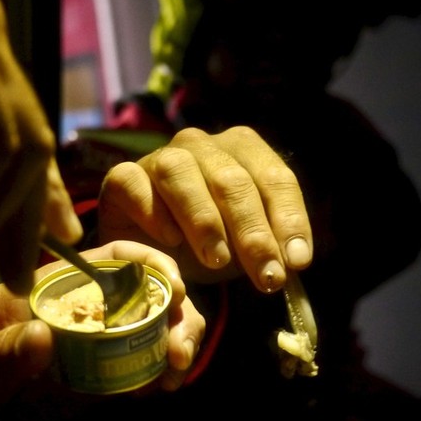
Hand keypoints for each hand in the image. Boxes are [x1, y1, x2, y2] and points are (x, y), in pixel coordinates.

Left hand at [0, 241, 203, 420]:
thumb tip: (42, 338)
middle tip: (179, 353)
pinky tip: (163, 388)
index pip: (112, 256)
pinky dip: (160, 373)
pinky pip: (140, 364)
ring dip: (177, 344)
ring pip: (153, 327)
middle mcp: (81, 306)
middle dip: (178, 315)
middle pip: (147, 292)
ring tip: (175, 376)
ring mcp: (93, 340)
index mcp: (51, 285)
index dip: (151, 264)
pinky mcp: (96, 373)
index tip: (174, 291)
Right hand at [96, 126, 312, 292]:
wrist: (152, 252)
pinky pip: (135, 183)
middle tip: (266, 275)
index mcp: (243, 151)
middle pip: (231, 180)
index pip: (275, 178)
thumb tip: (287, 270)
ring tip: (217, 260)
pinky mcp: (123, 177)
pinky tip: (169, 242)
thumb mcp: (245, 251)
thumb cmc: (210, 243)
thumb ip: (267, 255)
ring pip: (180, 172)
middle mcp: (203, 145)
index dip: (289, 220)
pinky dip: (154, 213)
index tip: (297, 262)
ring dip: (203, 220)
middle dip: (253, 232)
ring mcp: (160, 156)